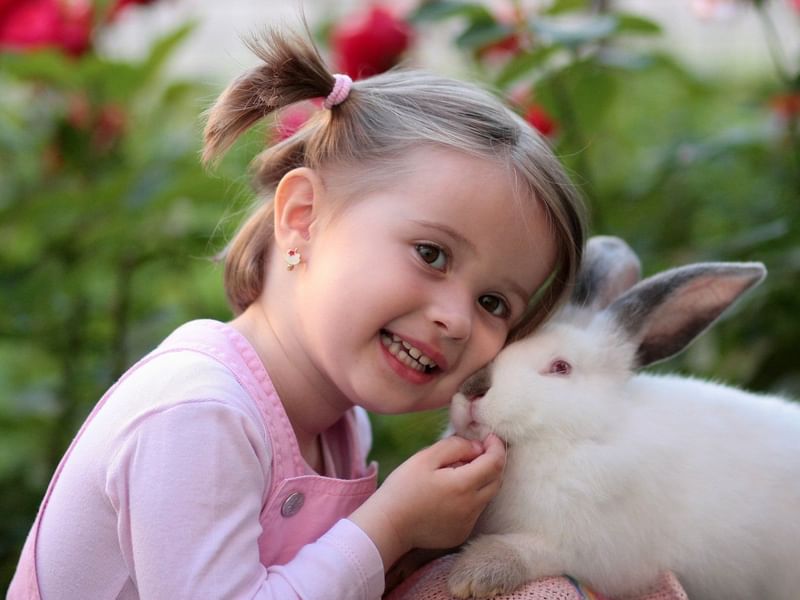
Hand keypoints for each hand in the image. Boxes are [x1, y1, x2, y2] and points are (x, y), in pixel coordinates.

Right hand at [349, 433, 505, 570]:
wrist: (387, 525)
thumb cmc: (403, 487)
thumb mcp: (425, 458)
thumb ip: (455, 447)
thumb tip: (478, 447)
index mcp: (464, 485)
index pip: (495, 462)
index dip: (496, 446)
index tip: (489, 437)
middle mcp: (472, 507)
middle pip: (496, 480)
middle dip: (492, 462)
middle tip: (473, 452)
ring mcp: (467, 523)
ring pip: (486, 496)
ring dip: (480, 480)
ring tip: (454, 473)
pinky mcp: (461, 534)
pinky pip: (474, 511)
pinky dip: (469, 498)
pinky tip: (447, 494)